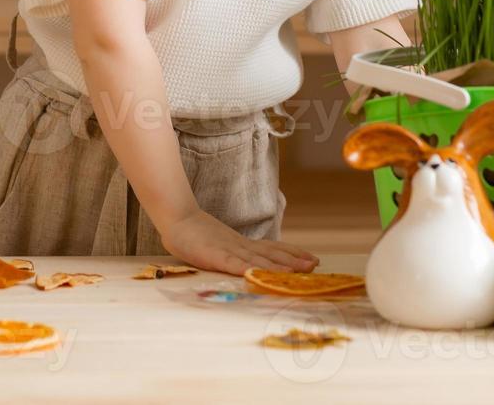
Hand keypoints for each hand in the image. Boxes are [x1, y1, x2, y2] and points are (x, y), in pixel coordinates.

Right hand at [158, 208, 318, 275]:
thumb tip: (251, 262)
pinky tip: (260, 274)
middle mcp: (240, 246)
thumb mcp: (220, 244)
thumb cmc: (194, 234)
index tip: (313, 259)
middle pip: (271, 253)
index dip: (293, 254)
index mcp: (242, 245)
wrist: (176, 218)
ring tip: (300, 269)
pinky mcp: (214, 256)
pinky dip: (248, 269)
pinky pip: (233, 264)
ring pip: (258, 259)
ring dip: (280, 265)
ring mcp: (228, 250)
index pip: (272, 248)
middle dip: (295, 260)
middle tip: (316, 264)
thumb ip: (234, 253)